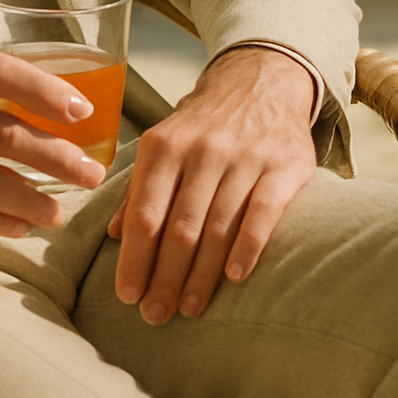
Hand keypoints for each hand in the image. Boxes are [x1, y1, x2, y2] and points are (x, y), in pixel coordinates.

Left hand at [107, 46, 316, 324]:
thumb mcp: (163, 144)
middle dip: (164, 278)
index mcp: (163, 146)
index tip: (127, 295)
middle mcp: (202, 151)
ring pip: (217, 228)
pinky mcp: (283, 167)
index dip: (135, 259)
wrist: (259, 82)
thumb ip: (139, 188)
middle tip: (154, 315)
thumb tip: (114, 235)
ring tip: (188, 308)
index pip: (145, 213)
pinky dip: (247, 248)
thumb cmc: (202, 124)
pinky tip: (234, 278)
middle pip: (179, 228)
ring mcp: (244, 158)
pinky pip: (263, 214)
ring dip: (202, 276)